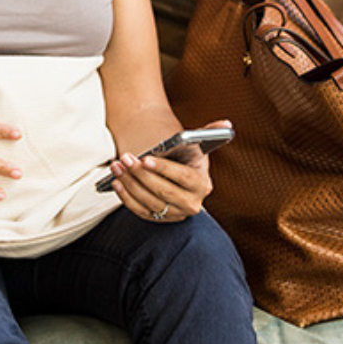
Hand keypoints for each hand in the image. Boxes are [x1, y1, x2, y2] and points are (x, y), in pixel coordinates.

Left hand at [107, 120, 230, 223]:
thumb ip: (209, 133)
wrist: (174, 173)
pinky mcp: (160, 219)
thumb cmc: (183, 157)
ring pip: (149, 201)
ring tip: (117, 166)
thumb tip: (226, 124)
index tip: (145, 158)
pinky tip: (116, 182)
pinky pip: (141, 211)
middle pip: (163, 191)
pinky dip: (126, 198)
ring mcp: (175, 213)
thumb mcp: (196, 145)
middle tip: (125, 158)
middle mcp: (192, 203)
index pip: (183, 177)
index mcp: (202, 184)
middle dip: (141, 174)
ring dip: (129, 183)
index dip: (163, 169)